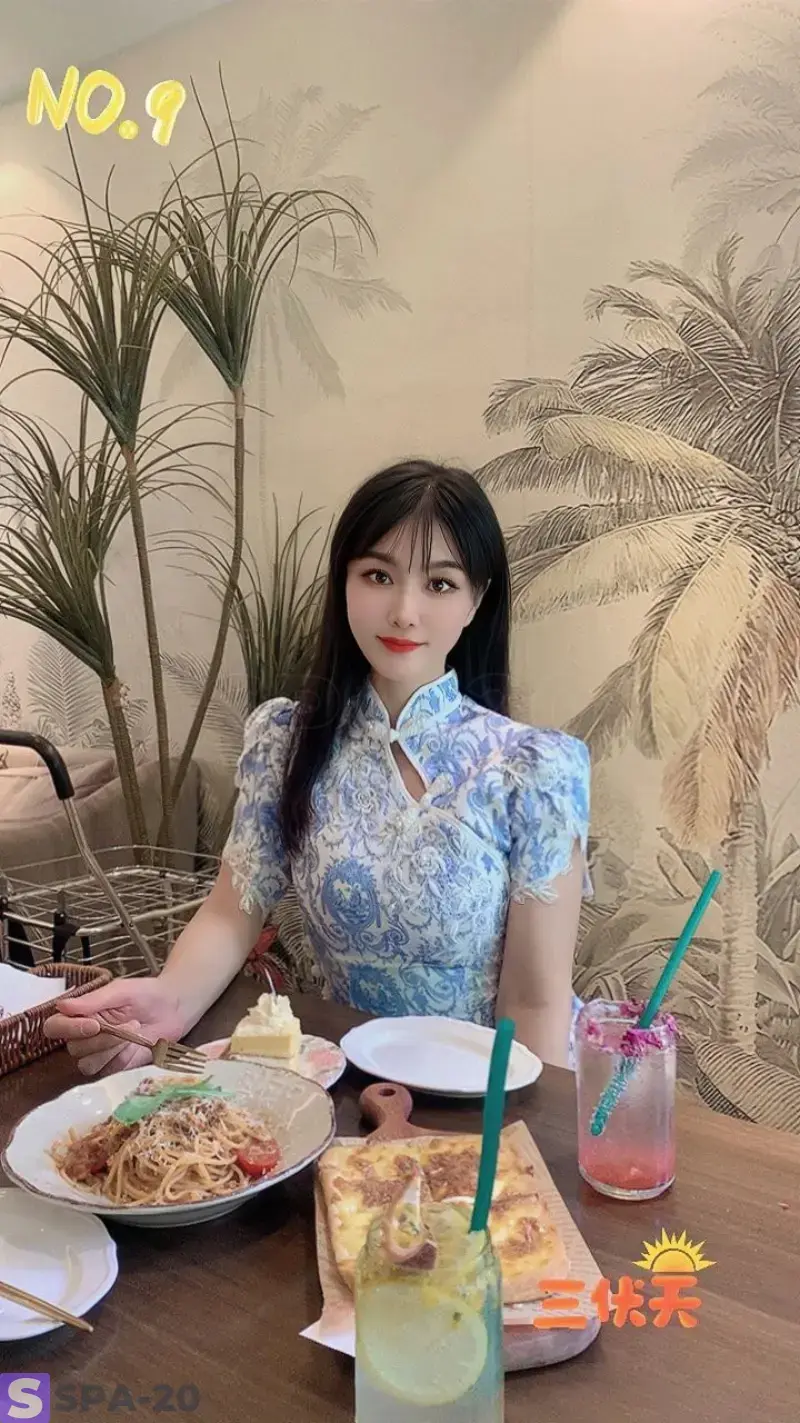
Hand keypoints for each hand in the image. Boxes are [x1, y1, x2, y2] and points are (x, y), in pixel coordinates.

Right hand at [44, 977, 185, 1077]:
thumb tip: (61, 1005)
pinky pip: (105, 1072)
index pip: (55, 1027)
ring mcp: (98, 1054)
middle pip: (74, 1048)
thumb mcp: (119, 991)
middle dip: (101, 1039)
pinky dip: (120, 1059)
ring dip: (111, 1050)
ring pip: (87, 1064)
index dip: (69, 1029)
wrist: (174, 1008)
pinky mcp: (114, 1067)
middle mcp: (84, 1036)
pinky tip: (136, 1044)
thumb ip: (92, 1001)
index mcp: (80, 1014)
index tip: (94, 1024)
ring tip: (134, 1031)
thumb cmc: (145, 994)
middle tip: (129, 1023)